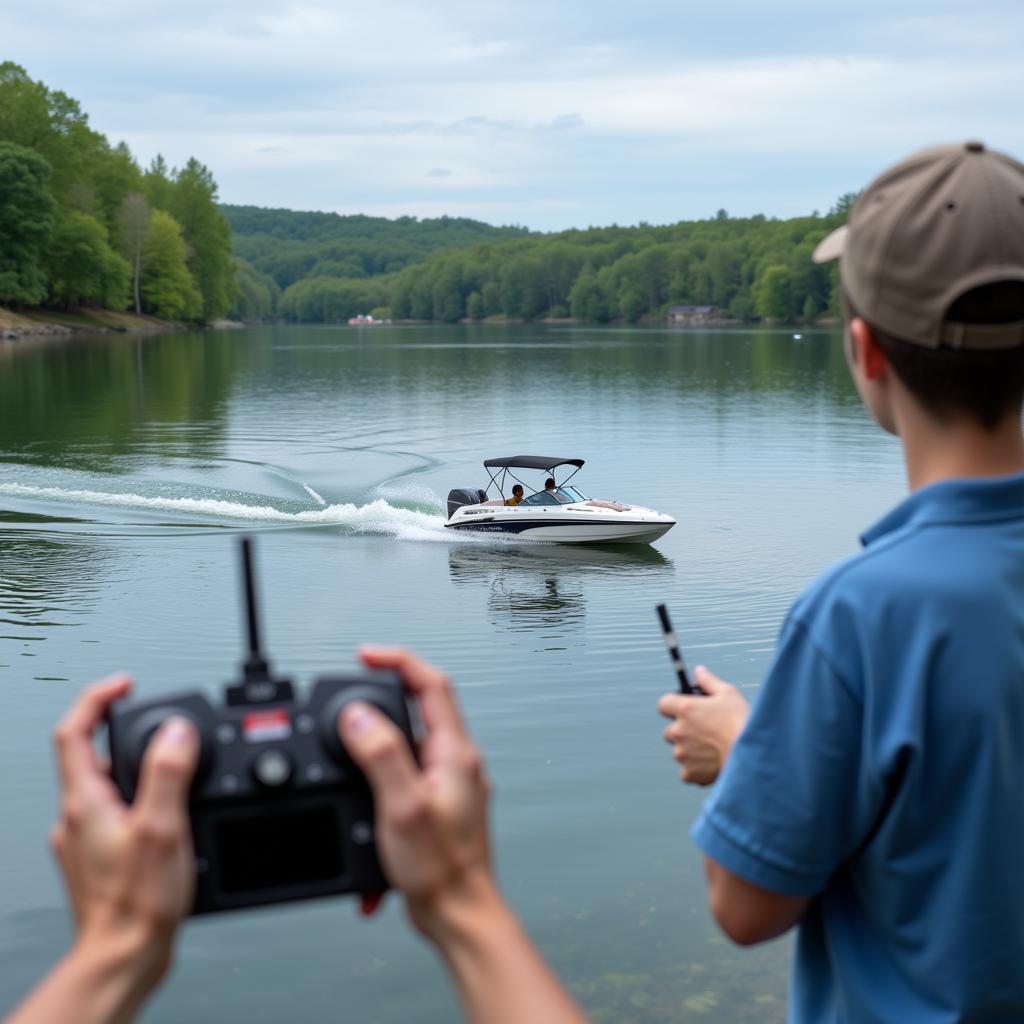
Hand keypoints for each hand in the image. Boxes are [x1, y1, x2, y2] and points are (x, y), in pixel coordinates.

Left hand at [51, 675, 198, 979]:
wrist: (124, 958)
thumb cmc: (137, 904)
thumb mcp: (162, 828)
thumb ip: (168, 773)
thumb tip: (176, 730)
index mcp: (86, 801)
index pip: (75, 731)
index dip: (99, 698)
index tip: (126, 684)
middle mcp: (77, 817)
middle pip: (91, 753)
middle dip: (129, 732)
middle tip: (162, 727)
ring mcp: (84, 839)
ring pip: (105, 784)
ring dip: (136, 768)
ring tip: (175, 773)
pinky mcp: (99, 858)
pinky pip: (114, 813)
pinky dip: (138, 800)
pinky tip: (166, 817)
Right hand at [339, 648, 493, 938]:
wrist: (458, 915)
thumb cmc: (442, 868)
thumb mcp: (402, 805)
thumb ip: (382, 754)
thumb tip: (359, 715)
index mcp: (455, 752)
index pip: (431, 684)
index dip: (398, 661)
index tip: (366, 656)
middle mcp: (456, 762)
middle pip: (419, 709)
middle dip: (380, 702)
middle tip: (349, 703)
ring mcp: (448, 784)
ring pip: (407, 747)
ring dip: (374, 754)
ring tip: (349, 764)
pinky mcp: (437, 806)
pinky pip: (403, 782)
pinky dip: (377, 792)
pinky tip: (365, 819)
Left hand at [657, 666, 749, 785]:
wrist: (752, 756)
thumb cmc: (741, 723)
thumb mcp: (728, 694)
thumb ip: (709, 681)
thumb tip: (699, 671)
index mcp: (685, 709)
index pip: (664, 704)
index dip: (673, 705)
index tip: (683, 709)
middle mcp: (679, 731)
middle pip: (670, 730)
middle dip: (683, 730)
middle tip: (704, 732)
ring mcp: (682, 753)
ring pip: (680, 751)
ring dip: (690, 750)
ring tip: (713, 749)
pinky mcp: (689, 772)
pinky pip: (687, 771)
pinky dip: (696, 769)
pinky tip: (712, 763)